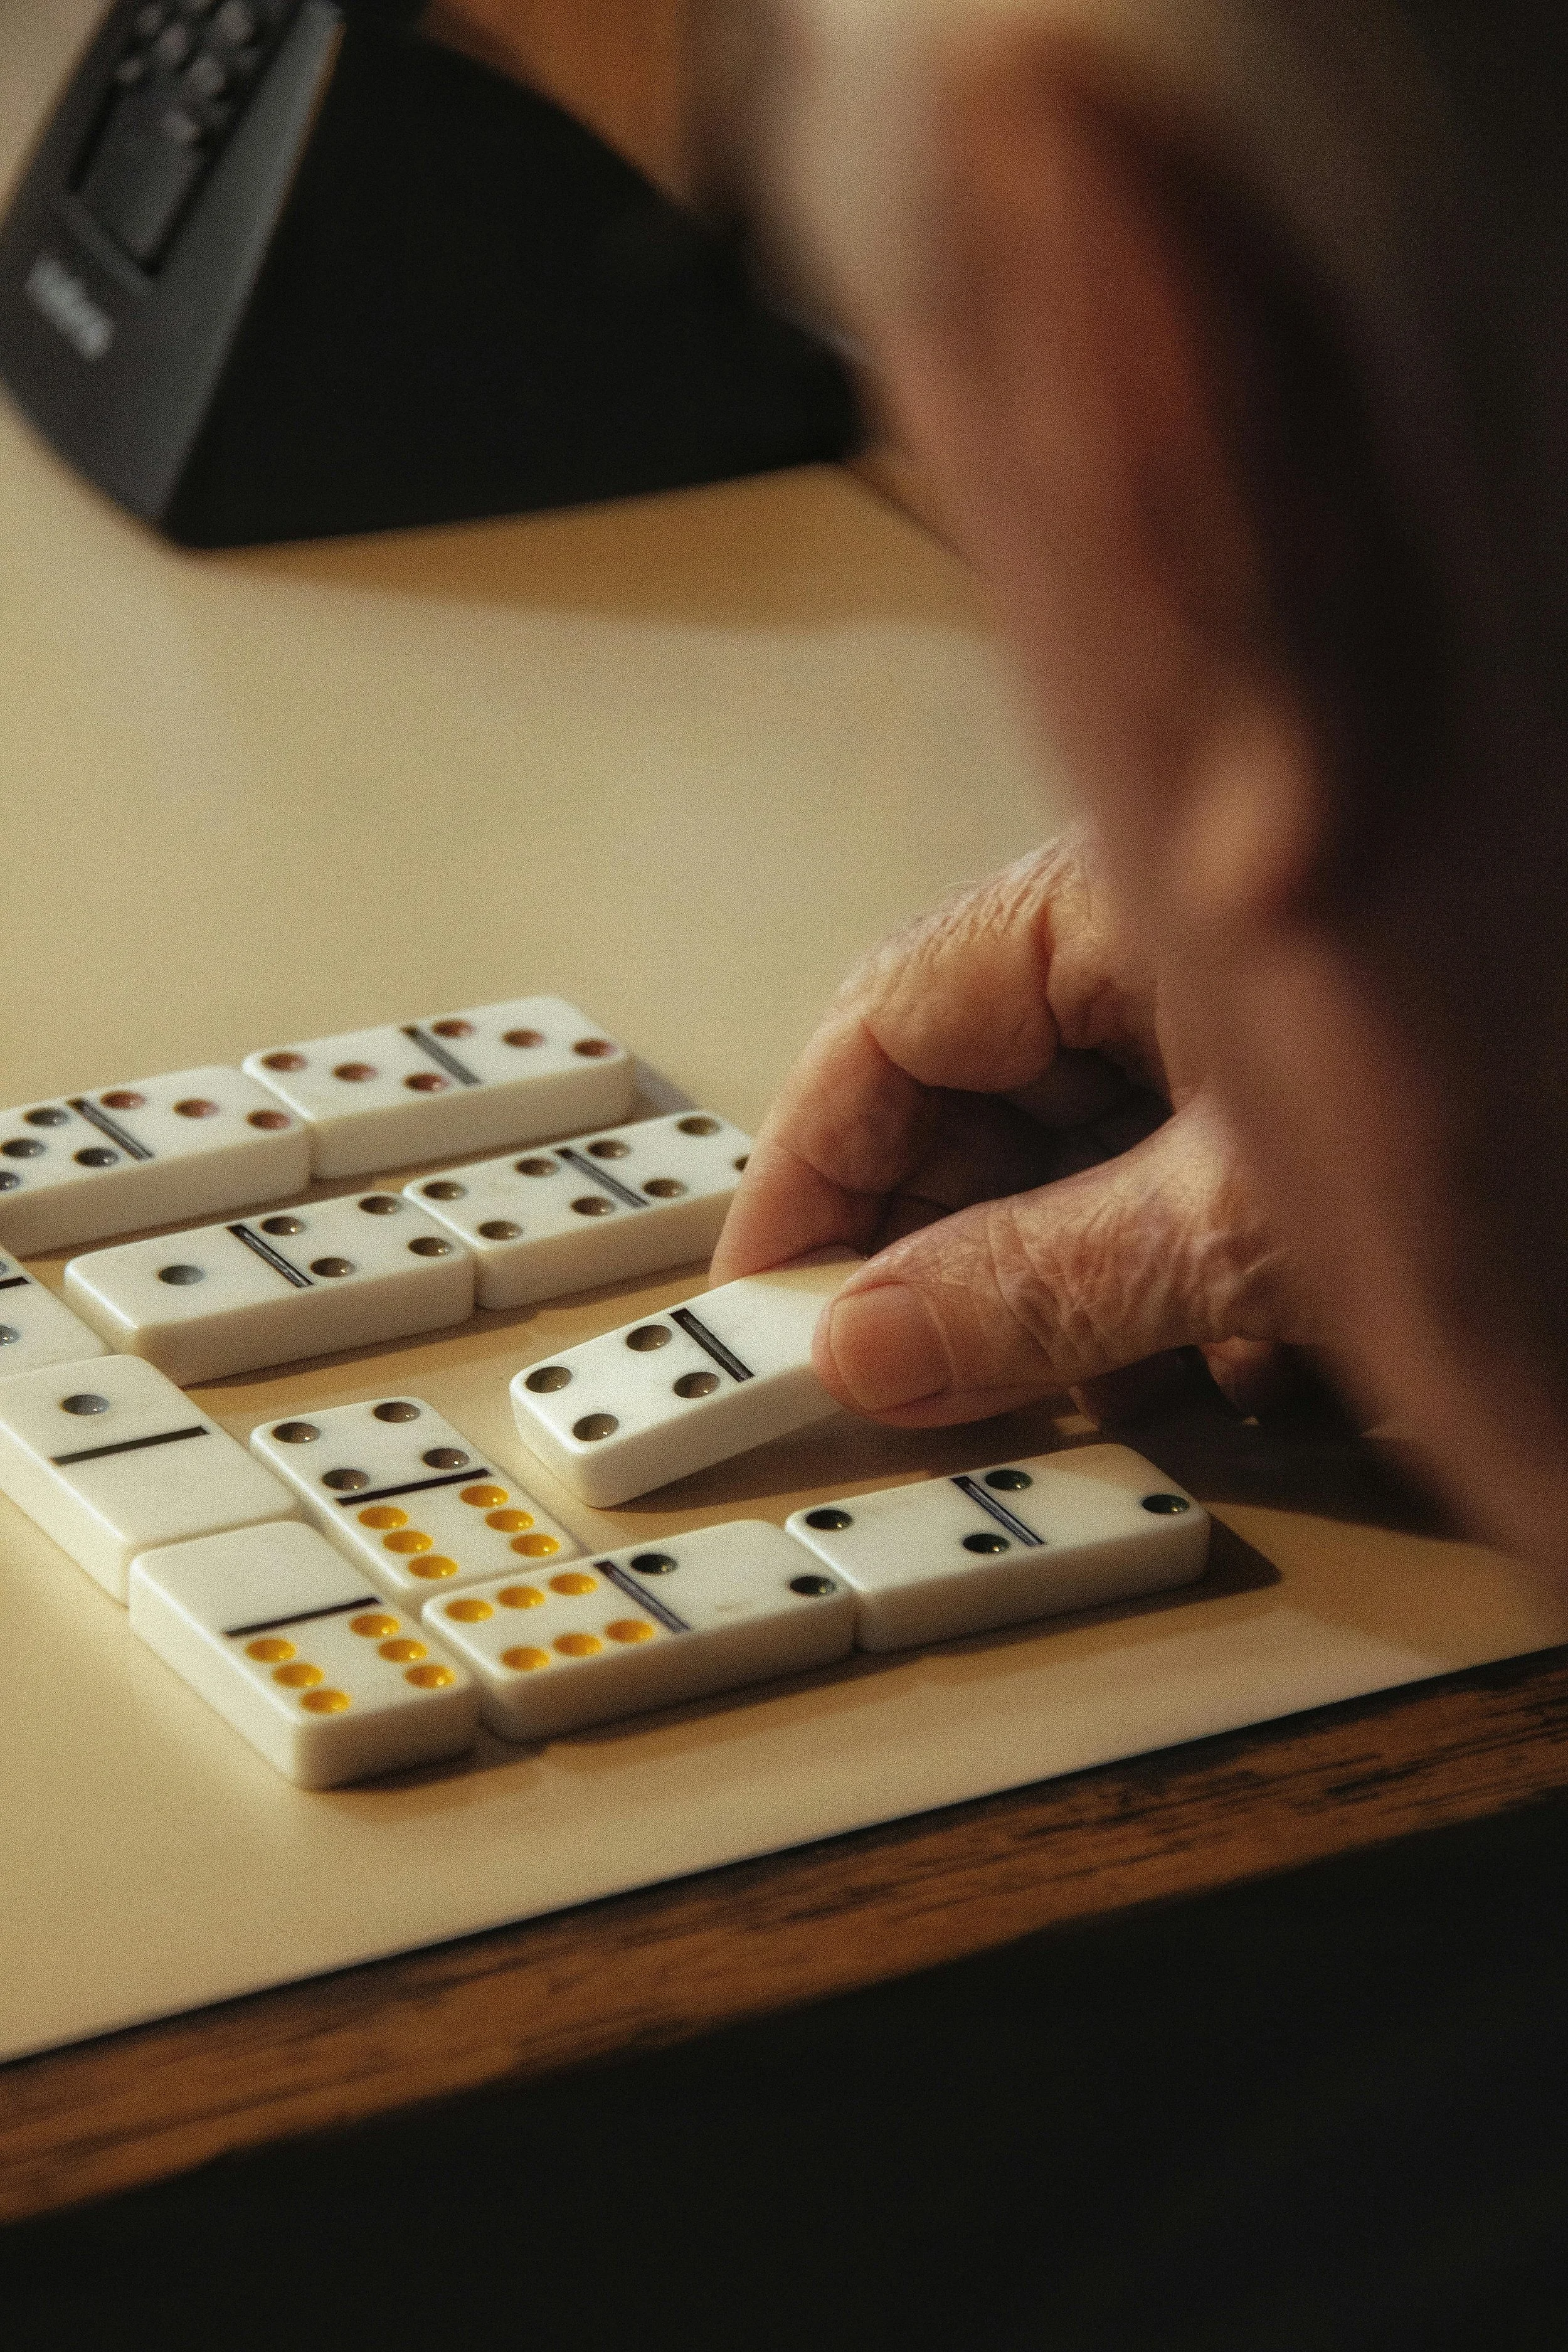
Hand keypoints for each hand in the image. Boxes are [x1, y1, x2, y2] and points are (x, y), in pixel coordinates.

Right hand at [712, 830, 1306, 1426]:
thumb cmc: (1538, 1109)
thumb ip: (1043, 1287)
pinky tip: (1235, 1358)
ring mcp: (1248, 1003)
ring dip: (1075, 1285)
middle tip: (914, 1384)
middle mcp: (1169, 928)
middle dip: (948, 1253)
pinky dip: (1181, 1272)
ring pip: (1081, 1147)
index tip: (768, 1306)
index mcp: (1125, 894)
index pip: (889, 1022)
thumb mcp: (1244, 1227)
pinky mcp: (1319, 1082)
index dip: (810, 1175)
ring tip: (1101, 1390)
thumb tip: (866, 1344)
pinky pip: (1185, 1171)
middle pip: (979, 1092)